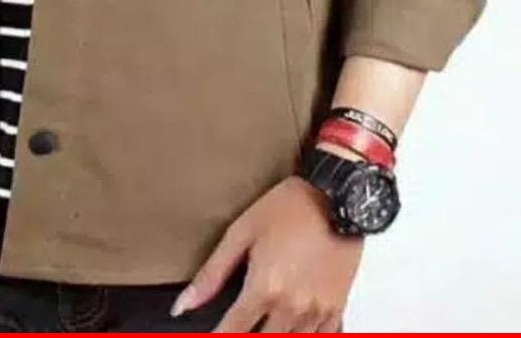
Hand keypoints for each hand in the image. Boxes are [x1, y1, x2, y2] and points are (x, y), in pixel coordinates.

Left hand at [172, 176, 362, 332]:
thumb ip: (212, 273)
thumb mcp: (242, 232)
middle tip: (239, 322)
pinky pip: (321, 337)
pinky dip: (304, 336)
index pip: (233, 331)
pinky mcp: (336, 307)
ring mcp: (317, 311)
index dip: (218, 337)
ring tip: (262, 321)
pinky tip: (292, 326)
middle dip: (247, 334)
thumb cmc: (288, 208)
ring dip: (274, 335)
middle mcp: (292, 307)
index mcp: (264, 289)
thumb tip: (183, 305)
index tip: (209, 335)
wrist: (336, 196)